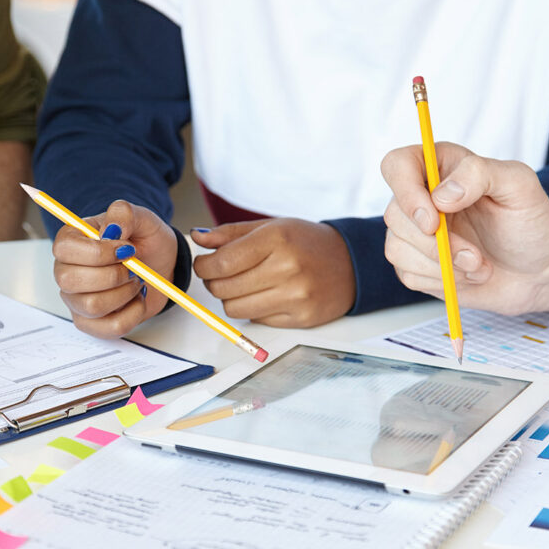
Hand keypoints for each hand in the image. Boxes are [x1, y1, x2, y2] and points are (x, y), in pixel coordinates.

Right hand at [52, 200, 175, 337]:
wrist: (160, 265)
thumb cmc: (144, 241)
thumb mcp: (141, 218)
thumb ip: (124, 214)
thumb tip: (111, 229)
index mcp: (71, 241)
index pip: (65, 249)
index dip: (98, 252)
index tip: (125, 248)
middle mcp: (67, 271)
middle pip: (71, 281)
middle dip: (113, 275)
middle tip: (133, 267)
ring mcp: (76, 300)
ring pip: (92, 306)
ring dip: (124, 293)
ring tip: (136, 281)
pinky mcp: (92, 323)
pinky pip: (110, 327)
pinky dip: (133, 313)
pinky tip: (136, 299)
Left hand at [190, 218, 355, 326]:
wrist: (351, 263)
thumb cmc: (306, 242)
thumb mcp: (270, 227)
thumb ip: (230, 234)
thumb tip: (197, 238)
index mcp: (277, 239)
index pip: (222, 263)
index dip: (204, 267)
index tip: (204, 264)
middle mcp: (287, 268)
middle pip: (224, 288)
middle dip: (214, 282)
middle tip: (222, 275)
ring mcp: (296, 297)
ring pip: (235, 309)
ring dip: (231, 298)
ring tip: (244, 285)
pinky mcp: (301, 319)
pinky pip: (256, 321)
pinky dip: (253, 310)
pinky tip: (267, 295)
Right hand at [381, 142, 548, 314]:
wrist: (537, 272)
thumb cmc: (530, 224)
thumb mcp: (520, 186)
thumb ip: (480, 174)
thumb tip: (440, 196)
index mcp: (441, 166)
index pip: (397, 165)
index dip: (406, 192)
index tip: (433, 221)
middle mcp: (421, 196)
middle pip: (395, 215)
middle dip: (436, 244)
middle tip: (474, 256)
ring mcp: (413, 231)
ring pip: (397, 248)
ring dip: (442, 266)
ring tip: (478, 266)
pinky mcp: (413, 263)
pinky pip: (406, 274)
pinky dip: (441, 281)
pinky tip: (466, 275)